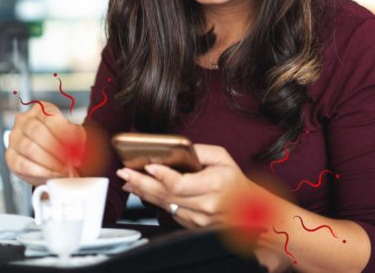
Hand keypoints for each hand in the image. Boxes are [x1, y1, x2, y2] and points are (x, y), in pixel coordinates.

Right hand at [6, 101, 85, 185]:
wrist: (48, 159)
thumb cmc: (59, 142)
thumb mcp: (73, 135)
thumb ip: (77, 136)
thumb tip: (77, 147)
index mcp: (41, 110)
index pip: (51, 118)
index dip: (64, 134)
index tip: (74, 148)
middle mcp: (24, 120)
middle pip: (38, 132)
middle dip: (56, 150)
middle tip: (68, 162)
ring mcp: (14, 138)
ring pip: (30, 149)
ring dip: (49, 162)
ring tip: (62, 170)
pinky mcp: (10, 156)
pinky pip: (23, 164)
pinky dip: (40, 171)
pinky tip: (51, 174)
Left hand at [116, 144, 251, 227]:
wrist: (249, 209)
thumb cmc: (235, 181)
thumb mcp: (222, 158)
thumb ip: (198, 152)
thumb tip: (174, 148)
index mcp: (214, 185)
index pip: (180, 184)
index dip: (162, 175)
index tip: (148, 166)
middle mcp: (206, 205)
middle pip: (166, 195)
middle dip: (142, 182)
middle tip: (125, 172)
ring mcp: (200, 219)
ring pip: (165, 205)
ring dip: (143, 193)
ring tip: (128, 180)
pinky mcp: (194, 226)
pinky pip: (170, 213)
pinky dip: (154, 202)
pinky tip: (143, 192)